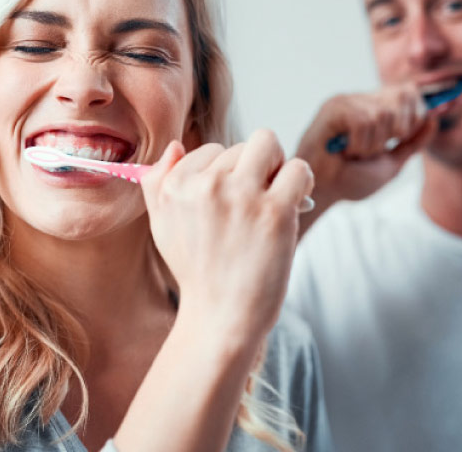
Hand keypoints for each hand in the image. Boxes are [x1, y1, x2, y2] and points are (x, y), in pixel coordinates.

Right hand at [141, 129, 314, 344]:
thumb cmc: (197, 272)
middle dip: (253, 169)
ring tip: (275, 197)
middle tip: (256, 203)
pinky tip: (295, 204)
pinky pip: (297, 169)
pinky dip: (302, 182)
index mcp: (175, 186)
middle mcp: (205, 186)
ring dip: (277, 166)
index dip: (227, 174)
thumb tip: (175, 146)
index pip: (210, 150)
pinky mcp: (275, 211)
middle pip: (242, 146)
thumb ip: (159, 182)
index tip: (232, 202)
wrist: (221, 317)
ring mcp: (241, 196)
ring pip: (268, 144)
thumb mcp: (162, 226)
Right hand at [296, 84, 437, 232]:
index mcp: (375, 108)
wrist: (324, 192)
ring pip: (383, 114)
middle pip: (403, 97)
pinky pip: (363, 121)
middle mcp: (362, 100)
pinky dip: (359, 144)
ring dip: (373, 145)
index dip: (417, 113)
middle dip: (397, 131)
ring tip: (355, 154)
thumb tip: (434, 119)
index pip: (409, 93)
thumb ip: (413, 142)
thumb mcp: (392, 162)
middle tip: (375, 150)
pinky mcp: (333, 108)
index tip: (402, 138)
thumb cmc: (351, 179)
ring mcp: (347, 102)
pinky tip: (344, 152)